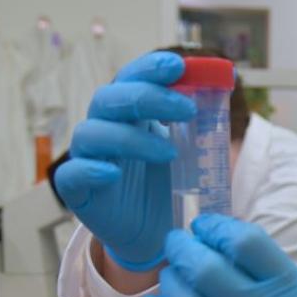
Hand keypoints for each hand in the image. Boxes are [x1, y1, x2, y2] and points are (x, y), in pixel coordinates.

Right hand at [53, 52, 194, 270]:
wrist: (157, 231)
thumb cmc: (168, 184)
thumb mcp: (189, 149)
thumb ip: (199, 118)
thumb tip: (225, 80)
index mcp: (129, 113)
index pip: (131, 79)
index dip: (149, 68)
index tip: (178, 65)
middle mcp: (105, 129)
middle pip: (109, 99)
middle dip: (147, 97)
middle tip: (186, 109)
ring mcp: (88, 158)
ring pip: (91, 133)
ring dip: (130, 137)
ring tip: (169, 153)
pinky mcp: (78, 190)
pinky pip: (71, 174)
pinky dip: (90, 170)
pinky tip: (112, 173)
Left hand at [139, 215, 296, 296]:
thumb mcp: (296, 287)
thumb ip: (258, 264)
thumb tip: (208, 238)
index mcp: (286, 284)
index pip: (245, 242)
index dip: (216, 227)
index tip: (204, 226)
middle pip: (207, 270)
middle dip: (182, 249)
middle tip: (177, 244)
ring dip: (170, 282)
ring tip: (171, 276)